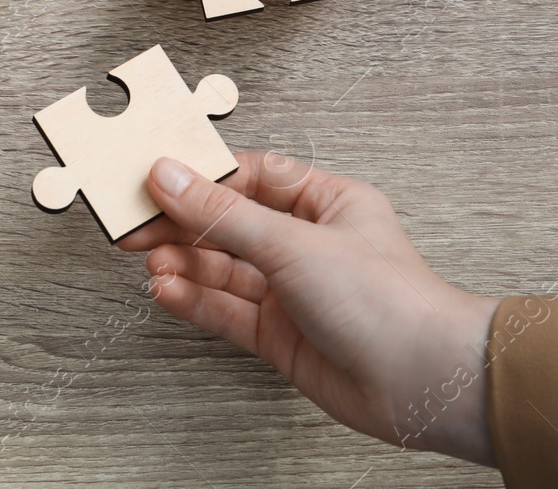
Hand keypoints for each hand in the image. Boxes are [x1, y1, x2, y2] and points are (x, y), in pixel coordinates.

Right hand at [118, 152, 499, 464]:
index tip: (156, 176)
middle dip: (181, 223)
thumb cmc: (390, 302)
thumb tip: (173, 178)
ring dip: (184, 263)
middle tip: (135, 223)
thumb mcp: (294, 244)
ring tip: (150, 261)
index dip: (201, 175)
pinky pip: (226, 310)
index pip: (250, 176)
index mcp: (325, 203)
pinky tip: (168, 291)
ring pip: (223, 268)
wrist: (423, 382)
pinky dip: (195, 299)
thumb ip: (224, 214)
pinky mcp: (281, 335)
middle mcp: (308, 244)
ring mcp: (293, 291)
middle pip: (229, 223)